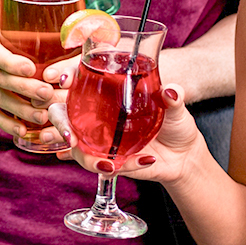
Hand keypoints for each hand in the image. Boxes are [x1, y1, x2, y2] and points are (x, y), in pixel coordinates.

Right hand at [0, 21, 61, 135]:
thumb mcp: (3, 25)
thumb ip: (26, 30)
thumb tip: (67, 35)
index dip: (11, 62)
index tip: (32, 68)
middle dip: (24, 88)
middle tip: (47, 94)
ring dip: (20, 109)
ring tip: (42, 116)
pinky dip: (5, 123)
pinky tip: (22, 130)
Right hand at [65, 82, 205, 184]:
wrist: (184, 156)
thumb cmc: (175, 124)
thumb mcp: (176, 108)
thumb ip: (174, 97)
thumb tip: (170, 92)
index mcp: (108, 95)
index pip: (78, 82)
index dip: (66, 77)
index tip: (64, 80)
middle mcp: (98, 117)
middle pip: (63, 117)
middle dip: (60, 126)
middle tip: (71, 137)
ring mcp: (100, 141)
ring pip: (78, 149)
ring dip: (87, 159)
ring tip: (109, 165)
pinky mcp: (110, 161)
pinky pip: (103, 166)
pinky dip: (120, 167)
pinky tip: (143, 160)